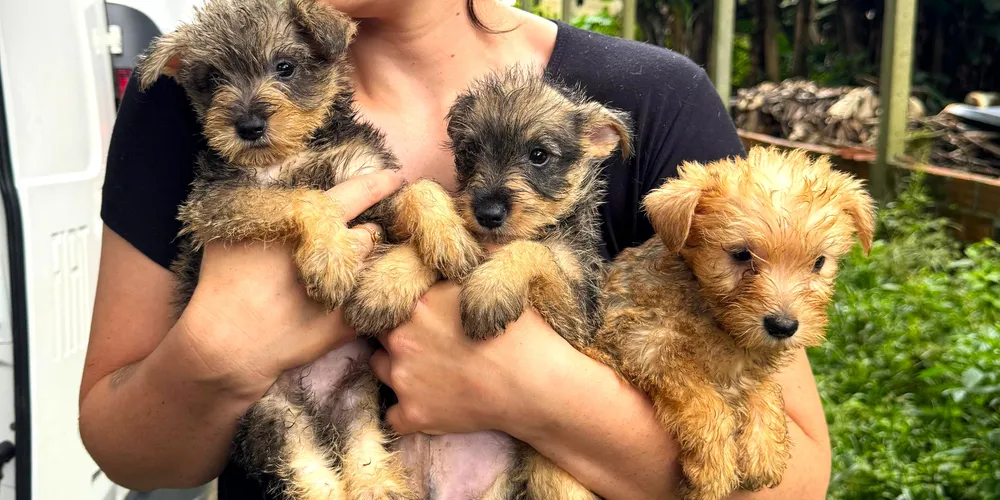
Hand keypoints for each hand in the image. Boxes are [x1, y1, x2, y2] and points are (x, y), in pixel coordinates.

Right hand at [178, 170, 404, 395]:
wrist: (226, 343)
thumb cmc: (223, 283)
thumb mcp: (235, 230)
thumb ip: (263, 208)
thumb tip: (275, 190)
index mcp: (310, 224)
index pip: (357, 193)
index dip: (379, 183)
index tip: (395, 177)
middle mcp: (336, 253)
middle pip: (368, 234)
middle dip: (363, 235)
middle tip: (345, 244)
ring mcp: (346, 289)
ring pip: (371, 268)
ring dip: (362, 268)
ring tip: (340, 277)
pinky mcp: (348, 323)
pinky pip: (370, 302)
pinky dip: (364, 299)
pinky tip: (345, 303)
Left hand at [370, 280, 575, 435]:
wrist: (539, 387)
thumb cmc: (525, 335)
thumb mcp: (496, 283)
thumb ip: (469, 261)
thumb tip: (460, 237)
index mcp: (420, 302)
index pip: (390, 297)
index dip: (404, 305)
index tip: (420, 314)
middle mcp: (402, 337)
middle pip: (380, 331)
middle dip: (400, 334)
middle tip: (429, 342)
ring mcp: (403, 378)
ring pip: (380, 368)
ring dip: (398, 367)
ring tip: (430, 370)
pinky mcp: (413, 414)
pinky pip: (393, 415)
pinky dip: (408, 410)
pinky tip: (432, 403)